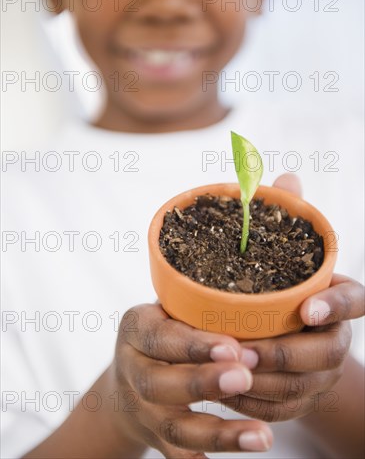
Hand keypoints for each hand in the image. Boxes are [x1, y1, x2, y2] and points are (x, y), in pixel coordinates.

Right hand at [111, 303, 273, 457]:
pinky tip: (240, 455)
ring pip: (174, 428)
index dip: (194, 345)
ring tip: (262, 436)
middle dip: (203, 383)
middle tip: (246, 377)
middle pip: (158, 384)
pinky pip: (178, 456)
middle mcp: (132, 370)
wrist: (128, 375)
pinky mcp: (156, 437)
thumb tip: (254, 292)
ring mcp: (142, 410)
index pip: (160, 337)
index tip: (233, 346)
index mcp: (135, 329)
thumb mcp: (168, 306)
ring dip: (219, 433)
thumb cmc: (164, 327)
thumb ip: (196, 301)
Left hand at [216, 174, 364, 422]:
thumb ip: (288, 219)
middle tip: (243, 350)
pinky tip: (224, 393)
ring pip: (301, 388)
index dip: (335, 306)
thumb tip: (286, 178)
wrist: (282, 334)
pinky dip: (253, 405)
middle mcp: (334, 337)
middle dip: (284, 355)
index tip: (307, 309)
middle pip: (325, 353)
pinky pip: (281, 411)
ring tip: (224, 371)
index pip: (355, 300)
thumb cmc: (280, 284)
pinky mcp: (301, 398)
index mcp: (336, 298)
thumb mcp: (282, 250)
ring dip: (262, 383)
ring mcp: (320, 373)